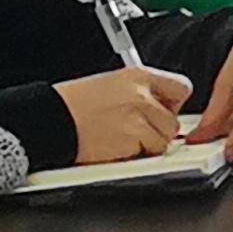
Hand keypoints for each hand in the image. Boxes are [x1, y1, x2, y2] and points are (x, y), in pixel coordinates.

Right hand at [57, 64, 192, 163]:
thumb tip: (161, 108)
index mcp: (137, 75)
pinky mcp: (131, 140)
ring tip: (122, 139)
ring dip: (148, 146)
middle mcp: (141, 94)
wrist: (51, 120)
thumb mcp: (111, 84)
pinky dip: (135, 156)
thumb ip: (140, 93)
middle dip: (159, 131)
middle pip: (173, 121)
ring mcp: (138, 118)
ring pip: (164, 141)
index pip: (181, 87)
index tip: (164, 112)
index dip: (173, 105)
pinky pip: (148, 155)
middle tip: (136, 132)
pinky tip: (116, 146)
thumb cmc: (73, 105)